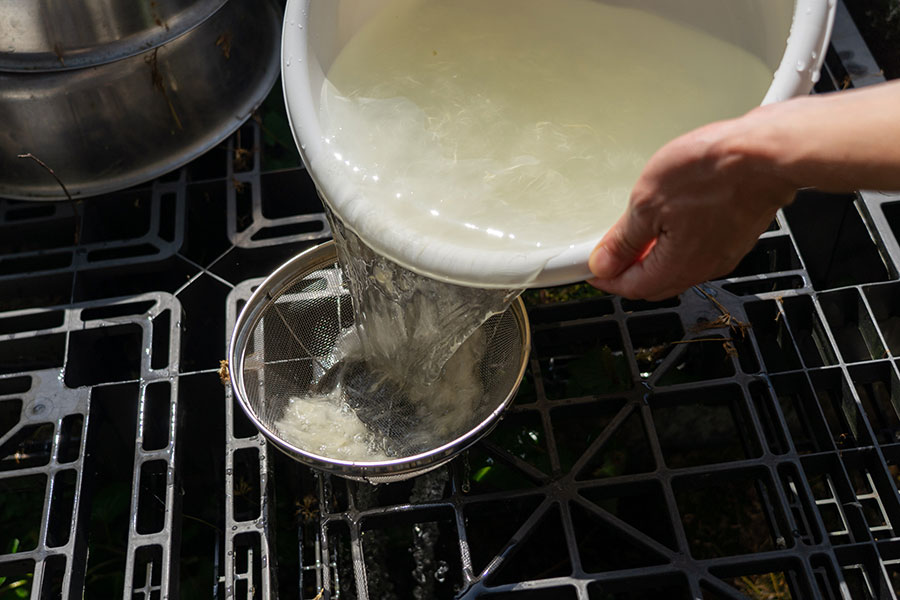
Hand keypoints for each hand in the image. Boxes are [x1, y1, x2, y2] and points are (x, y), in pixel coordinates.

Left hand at [587, 112, 797, 299]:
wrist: (768, 153)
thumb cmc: (713, 172)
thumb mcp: (648, 202)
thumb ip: (624, 239)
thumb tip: (604, 262)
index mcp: (677, 267)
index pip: (632, 287)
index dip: (606, 279)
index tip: (590, 267)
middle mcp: (704, 268)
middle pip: (655, 283)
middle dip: (628, 272)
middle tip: (608, 253)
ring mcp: (724, 253)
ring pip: (678, 268)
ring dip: (653, 258)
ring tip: (635, 234)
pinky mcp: (736, 235)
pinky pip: (697, 252)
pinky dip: (676, 245)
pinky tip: (669, 223)